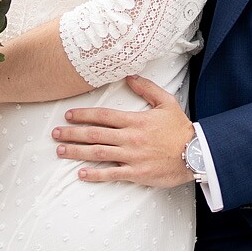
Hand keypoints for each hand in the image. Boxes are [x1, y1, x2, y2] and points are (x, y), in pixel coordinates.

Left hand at [53, 76, 195, 187]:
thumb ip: (147, 88)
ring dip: (77, 152)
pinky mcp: (137, 173)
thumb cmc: (180, 128)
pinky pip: (111, 174)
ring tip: (60, 150)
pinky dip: (95, 174)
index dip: (83, 115)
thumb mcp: (166, 102)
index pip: (103, 116)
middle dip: (72, 133)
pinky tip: (81, 174)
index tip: (68, 115)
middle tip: (55, 133)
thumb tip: (129, 76)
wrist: (196, 153)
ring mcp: (132, 156)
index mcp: (135, 120)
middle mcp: (129, 138)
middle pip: (94, 134)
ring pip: (98, 153)